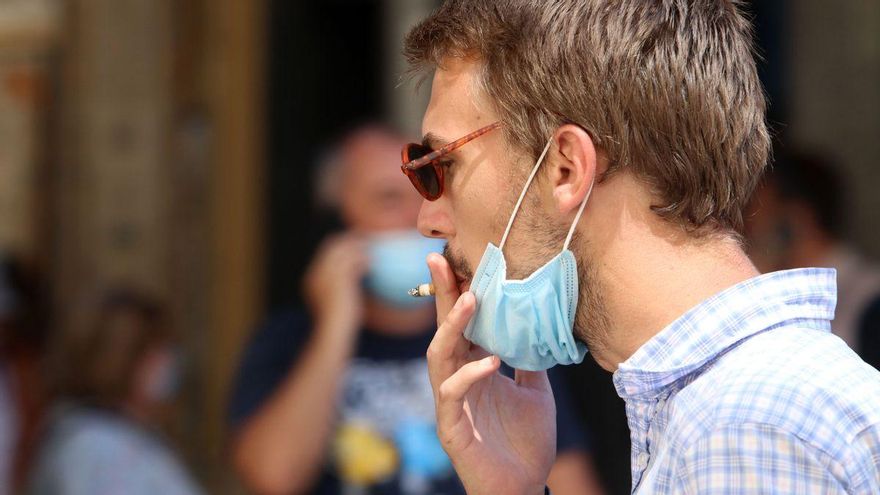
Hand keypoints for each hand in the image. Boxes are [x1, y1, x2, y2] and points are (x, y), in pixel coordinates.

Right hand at [303, 233, 368, 335]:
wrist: (332, 333)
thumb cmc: (335, 326)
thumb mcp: (333, 307)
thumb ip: (338, 293)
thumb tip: (349, 289)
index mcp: (311, 280)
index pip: (323, 253)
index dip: (338, 246)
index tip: (352, 245)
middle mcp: (316, 274)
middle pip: (332, 245)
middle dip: (348, 240)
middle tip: (364, 240)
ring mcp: (326, 275)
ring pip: (343, 250)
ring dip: (357, 248)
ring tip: (371, 250)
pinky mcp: (340, 279)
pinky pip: (353, 262)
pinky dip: (362, 260)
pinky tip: (372, 262)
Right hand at [425, 253, 554, 494]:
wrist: (524, 486)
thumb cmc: (526, 442)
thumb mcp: (535, 391)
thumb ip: (529, 360)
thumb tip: (539, 326)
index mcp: (474, 368)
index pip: (462, 324)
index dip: (456, 292)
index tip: (457, 258)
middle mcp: (457, 379)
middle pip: (442, 329)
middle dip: (440, 294)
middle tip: (439, 259)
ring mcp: (451, 403)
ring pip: (439, 357)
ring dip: (452, 327)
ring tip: (469, 300)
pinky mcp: (452, 427)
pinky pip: (453, 394)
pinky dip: (470, 375)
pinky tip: (491, 361)